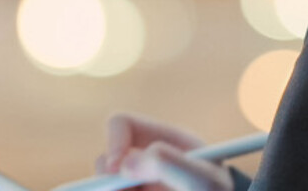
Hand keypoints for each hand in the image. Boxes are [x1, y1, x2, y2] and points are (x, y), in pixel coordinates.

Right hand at [95, 113, 232, 190]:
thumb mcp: (203, 180)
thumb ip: (170, 163)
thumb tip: (126, 163)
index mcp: (162, 139)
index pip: (121, 123)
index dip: (114, 142)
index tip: (118, 169)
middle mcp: (145, 161)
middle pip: (104, 161)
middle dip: (107, 180)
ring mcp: (140, 185)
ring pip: (106, 186)